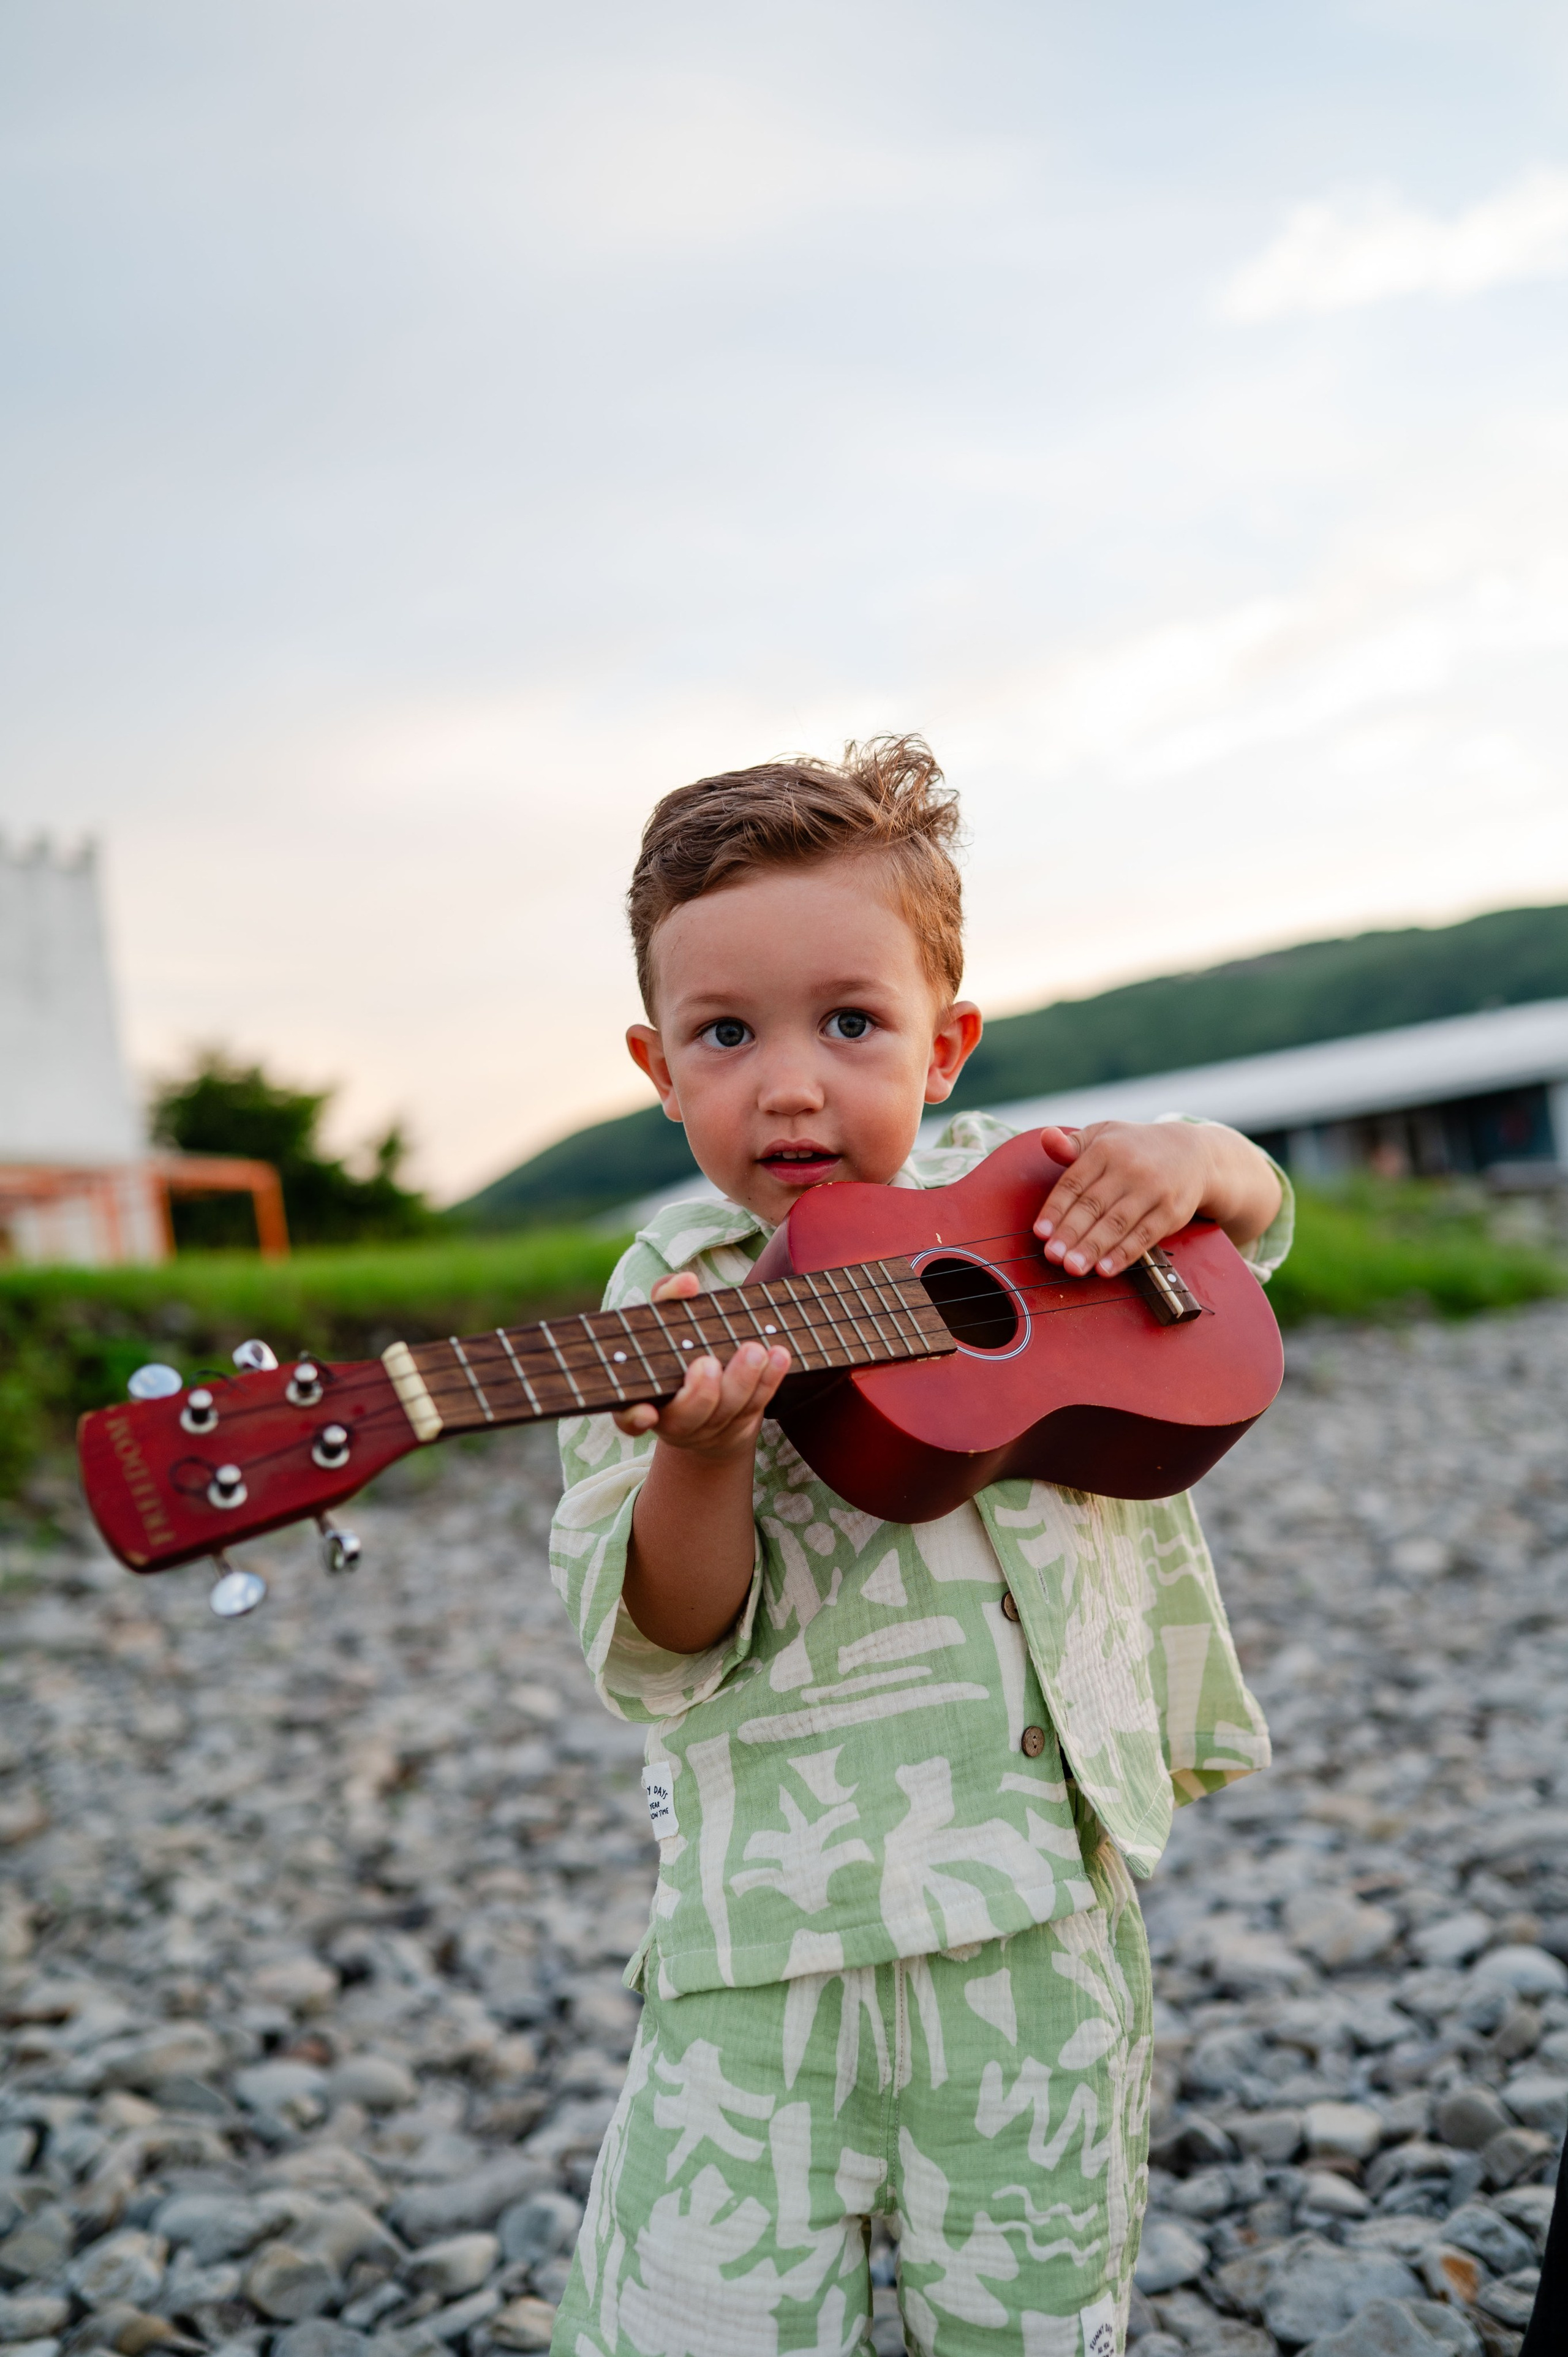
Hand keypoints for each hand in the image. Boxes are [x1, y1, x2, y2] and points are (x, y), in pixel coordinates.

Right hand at [612, 1270, 790, 1462]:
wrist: (703, 1391)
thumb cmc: (673, 1343)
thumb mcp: (662, 1318)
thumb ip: (666, 1297)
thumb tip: (687, 1283)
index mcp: (641, 1399)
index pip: (628, 1417)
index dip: (634, 1418)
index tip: (646, 1412)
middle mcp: (672, 1422)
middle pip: (686, 1418)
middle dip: (700, 1394)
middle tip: (708, 1364)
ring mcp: (708, 1429)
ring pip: (727, 1412)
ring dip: (743, 1382)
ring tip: (755, 1351)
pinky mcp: (739, 1425)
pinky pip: (757, 1405)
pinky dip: (769, 1382)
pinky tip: (779, 1357)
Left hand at [1033, 1121, 1279, 1277]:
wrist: (1195, 1152)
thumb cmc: (1136, 1147)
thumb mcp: (1104, 1135)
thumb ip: (1072, 1144)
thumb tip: (1046, 1139)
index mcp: (1106, 1149)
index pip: (1074, 1183)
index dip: (1055, 1209)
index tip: (1040, 1232)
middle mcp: (1130, 1168)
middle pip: (1093, 1205)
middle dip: (1071, 1233)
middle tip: (1052, 1256)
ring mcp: (1153, 1191)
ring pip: (1117, 1224)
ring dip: (1093, 1248)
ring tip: (1073, 1268)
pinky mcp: (1171, 1211)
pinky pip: (1144, 1237)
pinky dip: (1123, 1255)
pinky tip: (1105, 1269)